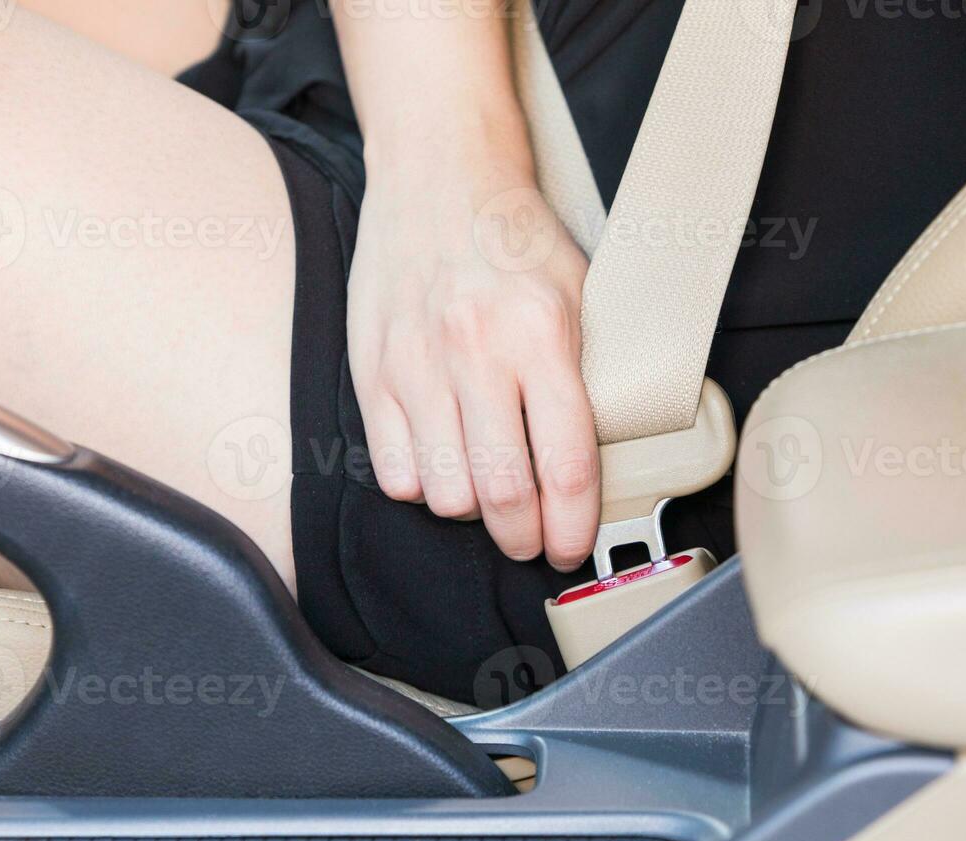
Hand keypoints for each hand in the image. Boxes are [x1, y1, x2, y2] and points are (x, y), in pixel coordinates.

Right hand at [346, 143, 599, 571]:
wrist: (438, 172)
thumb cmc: (515, 236)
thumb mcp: (579, 292)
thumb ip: (586, 374)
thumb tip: (593, 465)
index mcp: (543, 333)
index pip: (566, 464)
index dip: (573, 525)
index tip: (572, 544)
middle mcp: (477, 351)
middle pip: (502, 493)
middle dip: (522, 537)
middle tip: (531, 540)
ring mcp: (417, 362)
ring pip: (444, 492)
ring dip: (472, 510)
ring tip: (488, 492)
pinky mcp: (372, 368)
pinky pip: (394, 469)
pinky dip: (421, 485)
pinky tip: (442, 462)